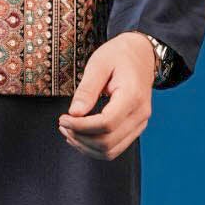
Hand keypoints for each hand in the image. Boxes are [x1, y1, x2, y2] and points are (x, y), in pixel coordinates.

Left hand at [57, 33, 155, 160]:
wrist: (142, 54)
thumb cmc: (120, 55)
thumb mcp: (98, 64)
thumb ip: (87, 90)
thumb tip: (75, 113)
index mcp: (132, 96)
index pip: (106, 124)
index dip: (80, 126)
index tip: (63, 118)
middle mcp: (140, 114)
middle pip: (107, 142)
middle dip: (79, 137)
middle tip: (63, 123)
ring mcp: (140, 123)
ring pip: (110, 151)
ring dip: (85, 146)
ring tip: (69, 131)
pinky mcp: (135, 128)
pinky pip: (114, 148)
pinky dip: (95, 147)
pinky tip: (81, 135)